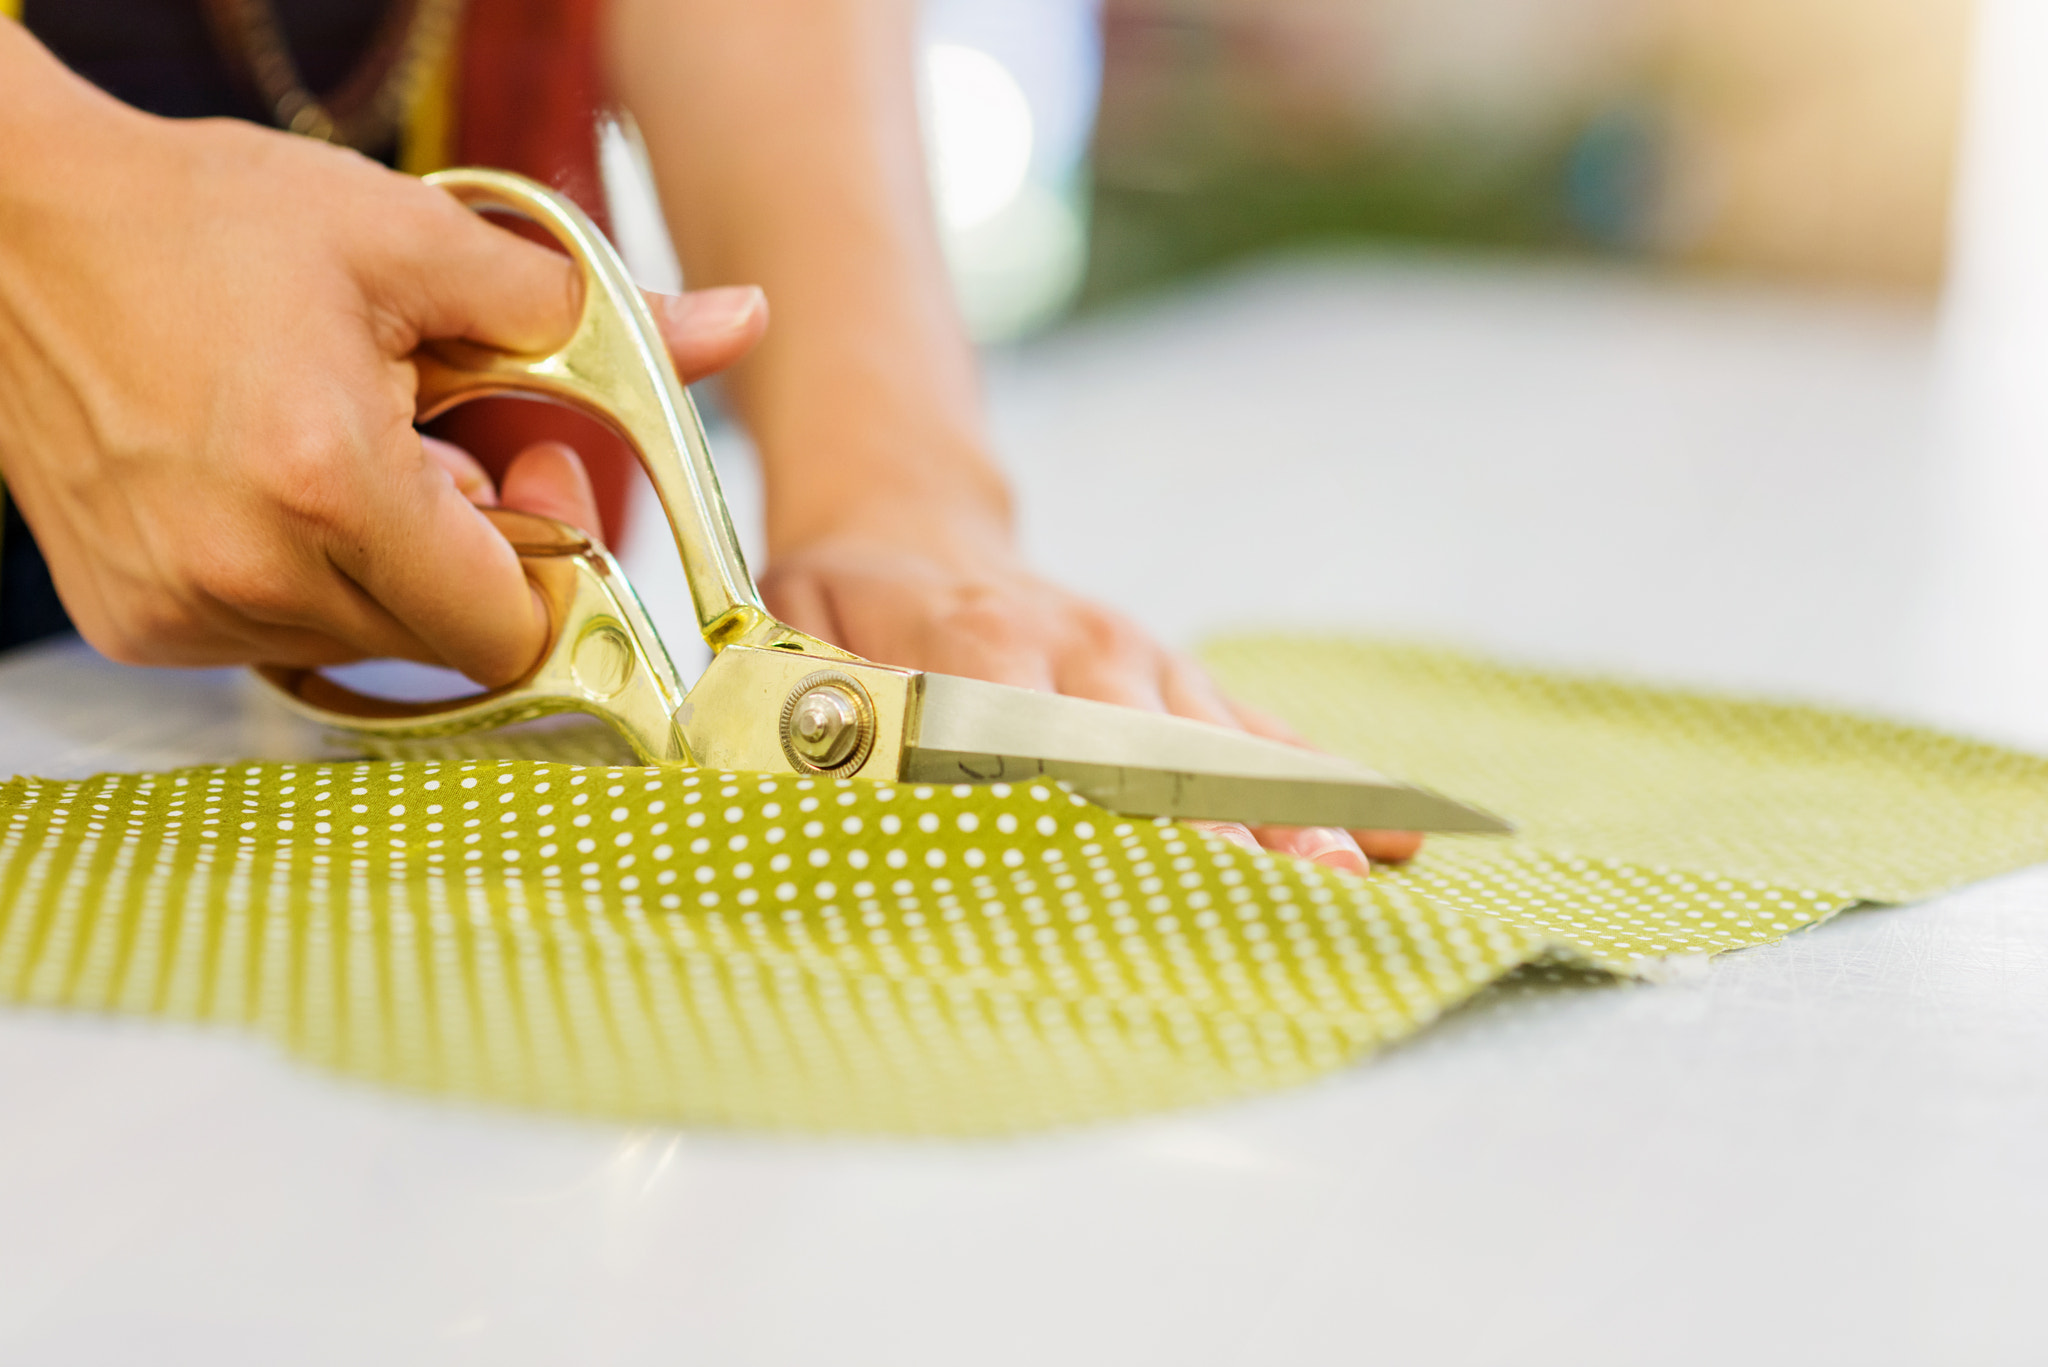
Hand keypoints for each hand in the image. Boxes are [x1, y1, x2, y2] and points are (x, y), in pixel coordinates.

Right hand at [0, 36, 763, 684]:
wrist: (14, 227)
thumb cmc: (206, 223)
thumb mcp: (413, 240)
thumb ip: (596, 311)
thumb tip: (743, 324)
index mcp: (330, 486)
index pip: (510, 630)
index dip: (551, 560)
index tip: (533, 467)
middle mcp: (246, 575)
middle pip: (448, 642)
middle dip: (477, 552)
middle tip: (448, 440)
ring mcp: (180, 612)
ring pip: (368, 644)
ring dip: (391, 564)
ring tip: (342, 446)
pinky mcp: (135, 624)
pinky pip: (280, 638)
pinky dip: (308, 576)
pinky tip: (275, 482)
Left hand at [758, 506, 1423, 873]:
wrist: (908, 513)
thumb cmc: (845, 598)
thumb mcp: (796, 635)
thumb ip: (818, 705)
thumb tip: (831, 780)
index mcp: (971, 638)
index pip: (1030, 728)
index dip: (1076, 790)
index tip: (1122, 859)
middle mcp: (1072, 644)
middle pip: (1146, 743)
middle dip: (1209, 816)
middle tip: (1276, 885)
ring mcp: (1136, 659)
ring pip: (1213, 740)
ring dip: (1280, 807)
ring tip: (1349, 870)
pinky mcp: (1172, 676)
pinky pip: (1252, 729)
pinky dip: (1314, 779)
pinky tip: (1392, 832)